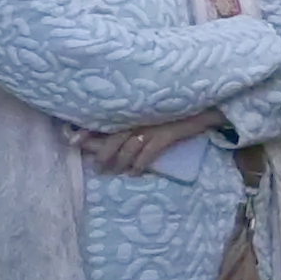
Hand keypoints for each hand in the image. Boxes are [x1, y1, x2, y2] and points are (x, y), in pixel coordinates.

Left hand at [81, 113, 220, 176]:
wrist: (208, 106)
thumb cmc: (181, 108)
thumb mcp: (156, 110)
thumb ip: (138, 116)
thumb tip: (118, 130)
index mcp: (136, 109)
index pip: (107, 120)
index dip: (89, 130)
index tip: (72, 140)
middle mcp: (141, 115)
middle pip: (114, 136)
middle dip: (102, 153)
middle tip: (97, 167)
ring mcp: (154, 124)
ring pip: (128, 146)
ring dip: (119, 162)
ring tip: (112, 172)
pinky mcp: (168, 132)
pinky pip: (149, 151)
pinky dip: (140, 163)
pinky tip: (134, 173)